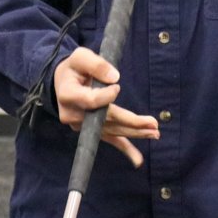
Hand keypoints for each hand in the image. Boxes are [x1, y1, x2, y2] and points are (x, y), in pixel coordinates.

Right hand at [53, 47, 159, 166]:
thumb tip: (114, 78)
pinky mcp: (91, 130)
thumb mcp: (80, 57)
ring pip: (112, 130)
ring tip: (154, 132)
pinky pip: (109, 140)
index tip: (117, 86)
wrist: (62, 82)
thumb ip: (96, 64)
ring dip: (134, 132)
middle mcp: (74, 116)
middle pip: (106, 120)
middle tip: (152, 123)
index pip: (90, 101)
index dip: (105, 96)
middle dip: (130, 122)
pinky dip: (125, 149)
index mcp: (69, 95)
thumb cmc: (73, 68)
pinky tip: (138, 160)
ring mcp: (83, 127)